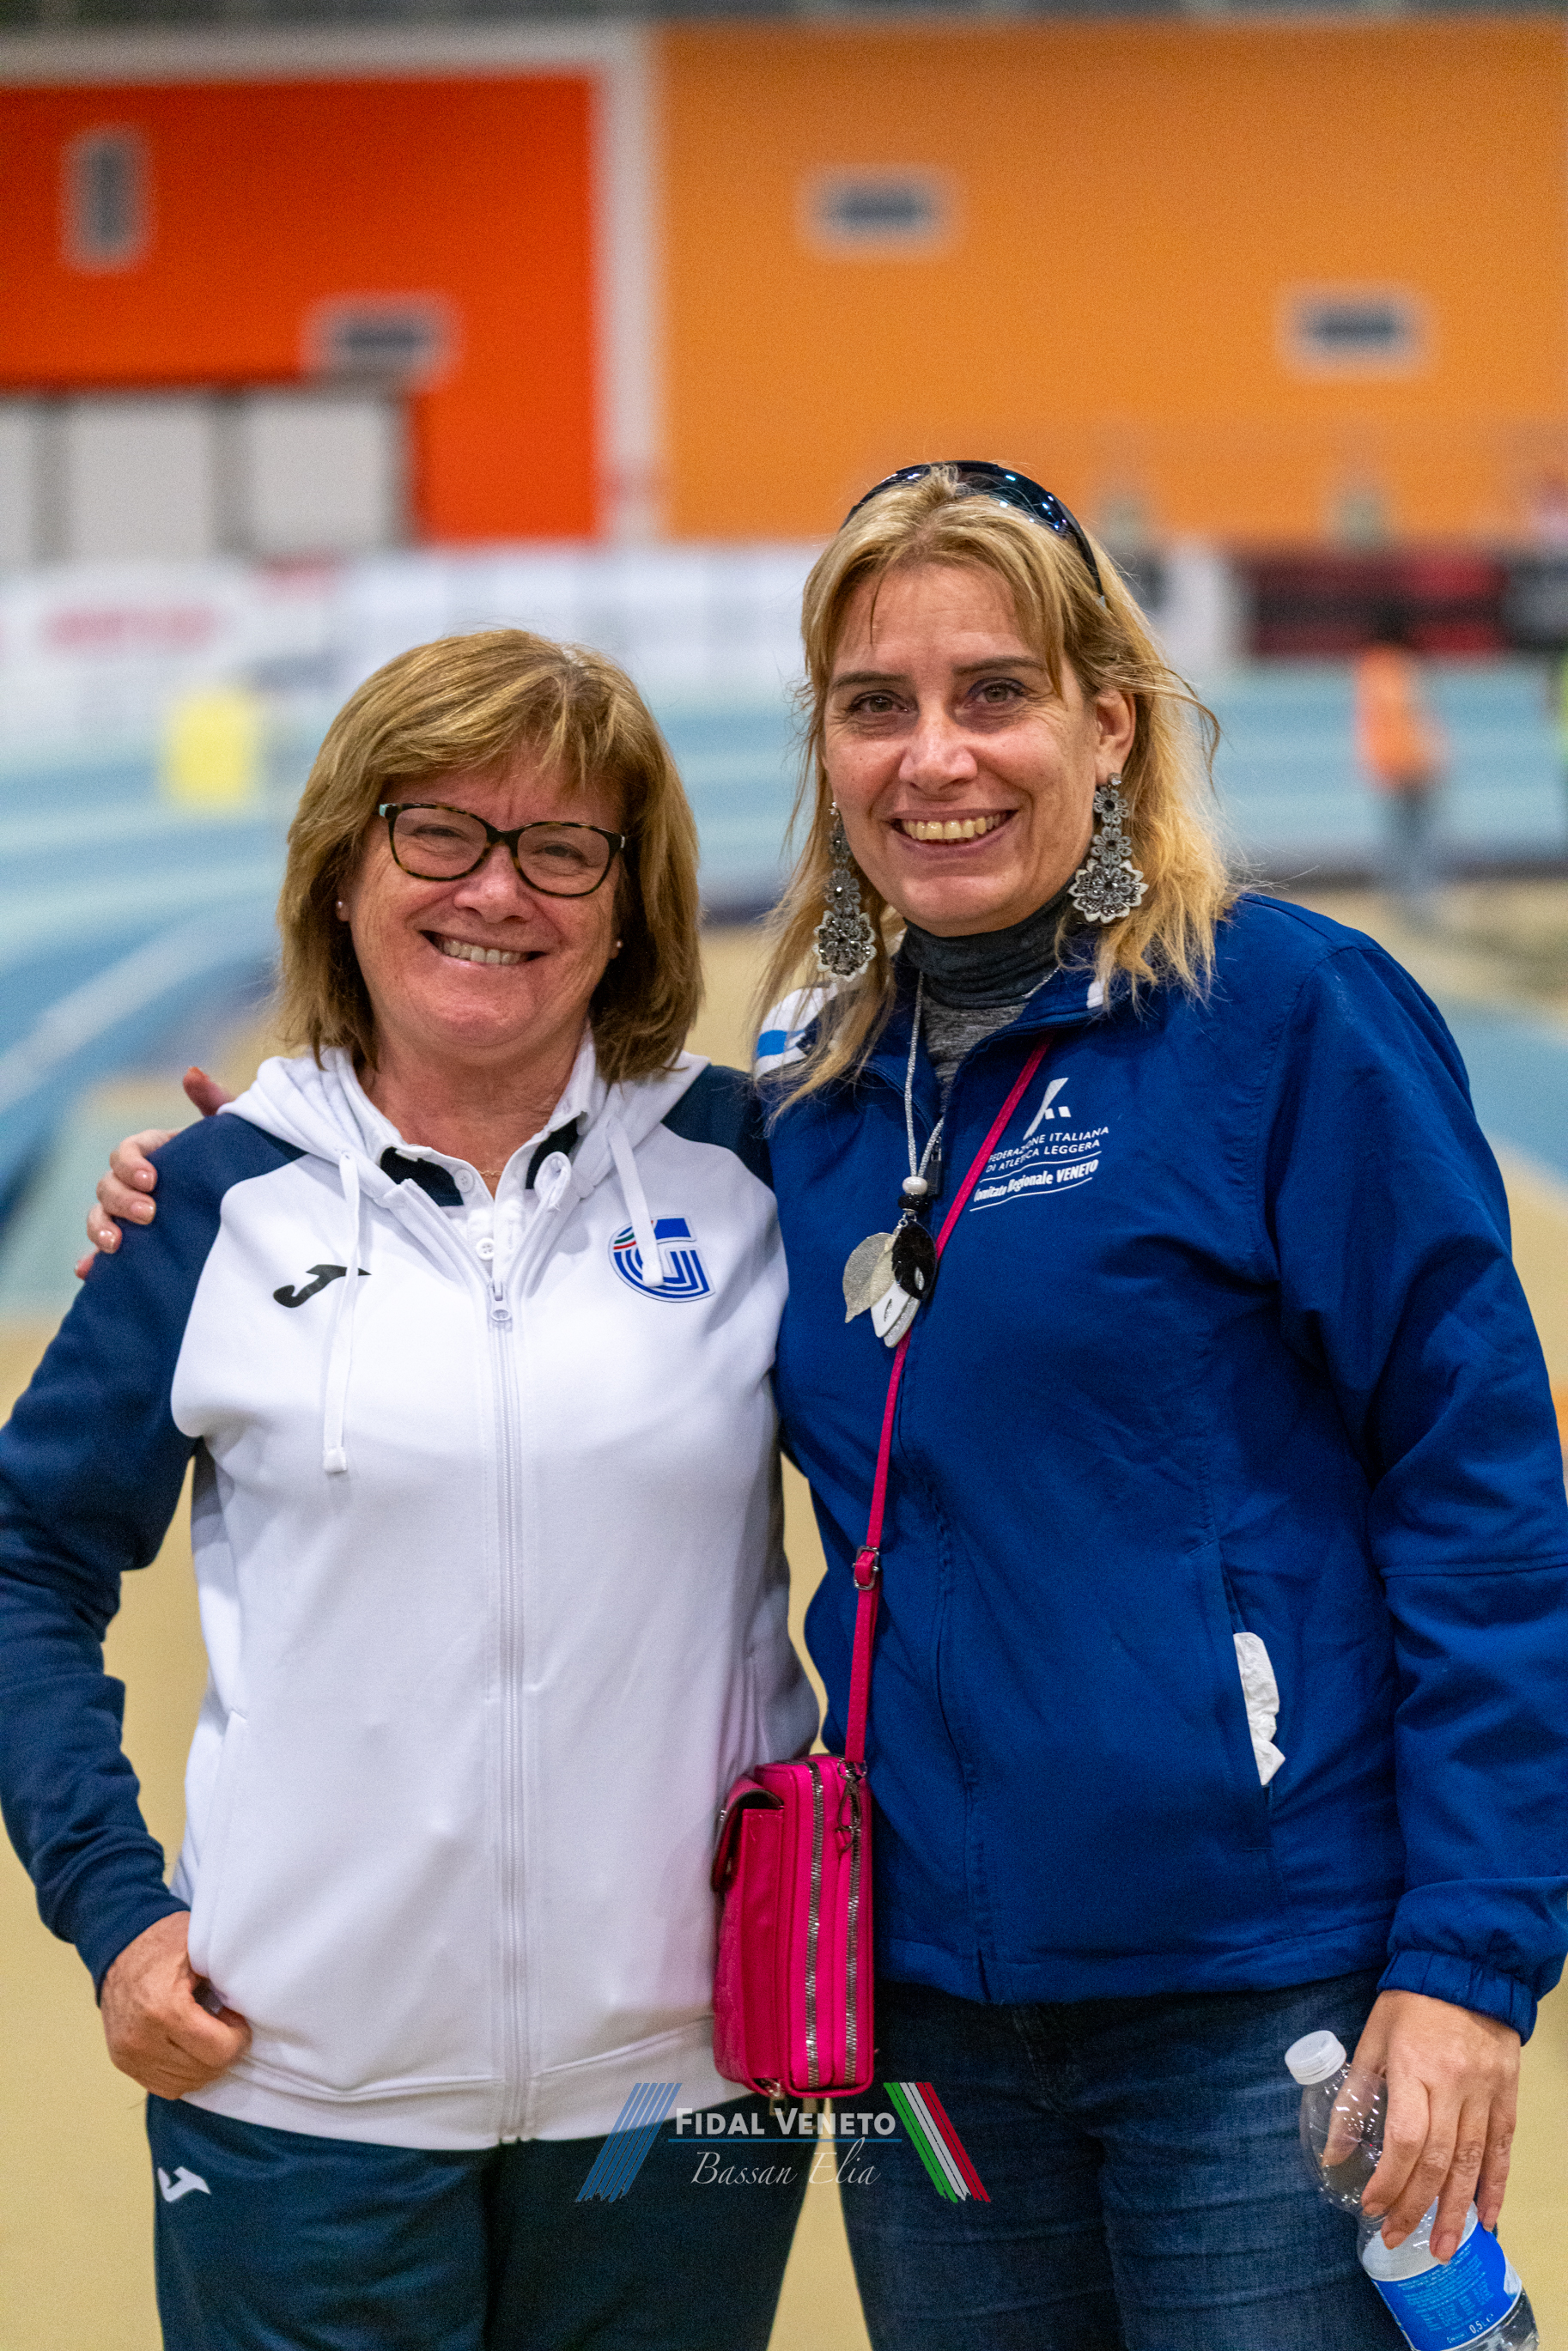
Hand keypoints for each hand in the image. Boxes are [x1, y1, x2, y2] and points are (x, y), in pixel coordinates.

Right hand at [75, 1067, 231, 1277]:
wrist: (266, 1209)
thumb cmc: (246, 1164)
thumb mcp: (236, 1137)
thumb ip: (216, 1102)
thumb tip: (191, 1072)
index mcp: (158, 1152)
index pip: (128, 1151)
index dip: (132, 1163)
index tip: (152, 1180)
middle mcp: (140, 1183)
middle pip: (108, 1185)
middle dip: (121, 1199)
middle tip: (149, 1214)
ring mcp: (136, 1215)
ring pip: (100, 1216)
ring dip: (100, 1228)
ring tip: (117, 1245)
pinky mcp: (139, 1246)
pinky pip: (107, 1255)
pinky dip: (93, 1262)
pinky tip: (89, 1272)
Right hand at [100, 1913, 249, 2097]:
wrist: (118, 1944)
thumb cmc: (164, 1941)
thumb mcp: (200, 1947)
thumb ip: (226, 1976)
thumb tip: (253, 2001)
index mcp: (164, 2009)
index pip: (218, 2051)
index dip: (238, 2037)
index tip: (237, 2017)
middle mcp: (141, 2040)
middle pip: (203, 2071)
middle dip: (223, 2050)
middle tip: (225, 2023)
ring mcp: (128, 2055)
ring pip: (185, 2084)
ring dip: (204, 2064)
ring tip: (207, 2033)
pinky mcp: (122, 2063)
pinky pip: (164, 2086)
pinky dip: (184, 2073)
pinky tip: (190, 2047)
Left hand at [1354, 1988, 1518, 2259]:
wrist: (1467, 1969)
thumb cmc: (1411, 2004)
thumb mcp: (1372, 2039)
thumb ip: (1354, 2096)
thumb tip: (1334, 2151)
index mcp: (1414, 2068)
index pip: (1405, 2140)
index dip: (1390, 2181)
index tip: (1372, 2208)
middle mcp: (1453, 2086)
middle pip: (1438, 2160)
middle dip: (1416, 2207)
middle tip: (1399, 2240)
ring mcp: (1485, 2093)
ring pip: (1472, 2163)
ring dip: (1457, 2212)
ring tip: (1443, 2249)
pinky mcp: (1506, 2096)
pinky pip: (1502, 2150)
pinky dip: (1495, 2187)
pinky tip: (1486, 2219)